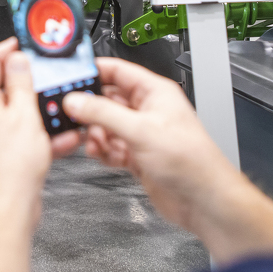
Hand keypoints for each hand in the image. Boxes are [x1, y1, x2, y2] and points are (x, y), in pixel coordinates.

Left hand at [0, 38, 50, 232]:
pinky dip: (37, 132)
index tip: (24, 43)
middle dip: (28, 82)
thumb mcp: (25, 115)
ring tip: (58, 111)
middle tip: (46, 75)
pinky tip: (58, 139)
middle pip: (1, 85)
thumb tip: (18, 59)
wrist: (7, 209)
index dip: (8, 48)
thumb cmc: (9, 169)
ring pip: (14, 111)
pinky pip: (18, 133)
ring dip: (38, 110)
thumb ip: (22, 82)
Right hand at [61, 58, 272, 264]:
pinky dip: (104, 152)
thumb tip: (76, 101)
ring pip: (106, 125)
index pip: (117, 71)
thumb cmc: (190, 161)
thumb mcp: (140, 130)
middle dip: (90, 110)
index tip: (68, 78)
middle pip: (107, 100)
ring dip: (96, 135)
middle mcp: (148, 110)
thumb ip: (103, 113)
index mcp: (154, 92)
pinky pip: (111, 146)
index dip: (93, 72)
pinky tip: (105, 157)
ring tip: (95, 143)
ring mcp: (142, 133)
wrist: (203, 200)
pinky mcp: (138, 155)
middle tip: (72, 117)